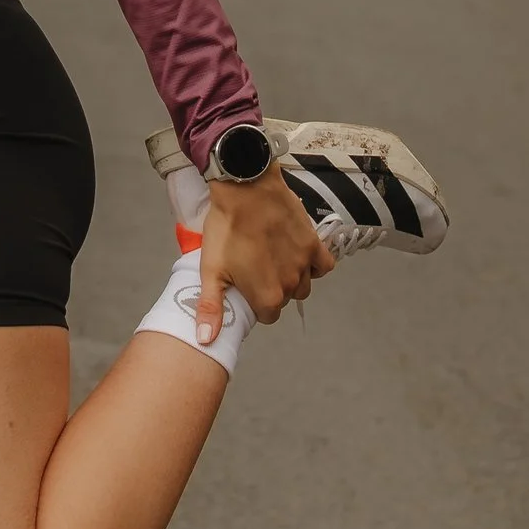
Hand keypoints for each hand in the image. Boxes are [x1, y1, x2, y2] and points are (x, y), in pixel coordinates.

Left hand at [197, 171, 329, 335]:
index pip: (268, 315)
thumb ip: (211, 308)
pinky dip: (315, 265)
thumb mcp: (211, 270)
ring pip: (304, 284)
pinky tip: (298, 255)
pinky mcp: (313, 244)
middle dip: (272, 289)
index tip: (246, 286)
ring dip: (292, 278)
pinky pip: (323, 265)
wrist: (245, 188)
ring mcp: (305, 264)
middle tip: (255, 267)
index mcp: (267, 297)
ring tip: (272, 258)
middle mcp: (291, 285)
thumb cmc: (226, 228)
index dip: (256, 302)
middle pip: (285, 298)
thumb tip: (204, 340)